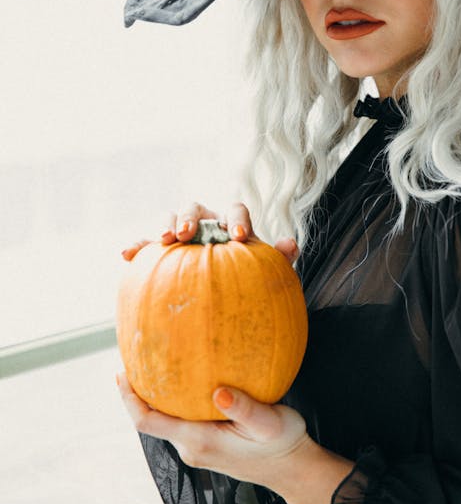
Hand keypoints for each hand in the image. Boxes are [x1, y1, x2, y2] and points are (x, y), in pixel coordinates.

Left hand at [118, 375, 353, 503]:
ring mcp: (197, 450)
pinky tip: (184, 384)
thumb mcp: (270, 422)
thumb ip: (245, 408)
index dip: (129, 399)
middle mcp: (191, 448)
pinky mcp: (206, 447)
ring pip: (165, 422)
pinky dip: (174, 404)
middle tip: (136, 358)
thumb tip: (219, 393)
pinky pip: (180, 424)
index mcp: (199, 440)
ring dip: (156, 399)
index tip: (122, 373)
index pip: (148, 422)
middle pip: (151, 421)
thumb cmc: (283, 444)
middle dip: (139, 393)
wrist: (293, 469)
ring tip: (156, 366)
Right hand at [120, 200, 298, 263]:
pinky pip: (146, 245)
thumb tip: (291, 244)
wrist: (222, 295)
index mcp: (232, 223)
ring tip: (163, 240)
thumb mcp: (264, 271)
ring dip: (166, 224)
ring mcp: (181, 233)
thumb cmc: (246, 279)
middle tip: (188, 232)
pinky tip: (126, 254)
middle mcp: (206, 222)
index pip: (235, 210)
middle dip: (191, 216)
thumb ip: (278, 259)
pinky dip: (137, 246)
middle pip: (197, 208)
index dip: (236, 220)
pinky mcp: (160, 251)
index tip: (237, 237)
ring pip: (170, 218)